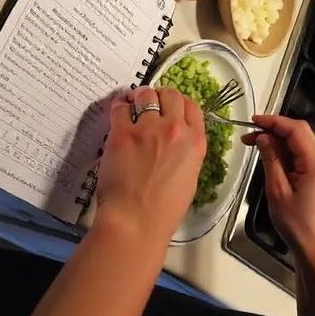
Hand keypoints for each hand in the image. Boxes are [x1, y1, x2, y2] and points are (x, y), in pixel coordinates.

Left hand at [96, 87, 205, 245]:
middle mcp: (174, 130)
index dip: (179, 103)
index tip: (170, 105)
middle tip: (151, 101)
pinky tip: (119, 109)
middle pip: (170, 94)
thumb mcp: (190, 177)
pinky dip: (120, 105)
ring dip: (140, 96)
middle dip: (160, 95)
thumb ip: (186, 151)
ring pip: (145, 94)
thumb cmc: (164, 209)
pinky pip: (120, 107)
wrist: (136, 221)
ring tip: (133, 102)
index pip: (192, 106)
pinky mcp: (122, 133)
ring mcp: (148, 129)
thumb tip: (175, 140)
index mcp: (195, 142)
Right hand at [243, 114, 314, 263]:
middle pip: (299, 132)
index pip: (295, 130)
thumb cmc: (295, 223)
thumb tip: (263, 137)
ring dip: (277, 139)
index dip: (274, 121)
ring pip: (299, 142)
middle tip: (249, 135)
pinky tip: (269, 155)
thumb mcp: (277, 190)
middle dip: (274, 128)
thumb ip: (271, 160)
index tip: (253, 121)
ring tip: (254, 144)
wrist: (314, 246)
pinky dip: (284, 150)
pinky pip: (300, 154)